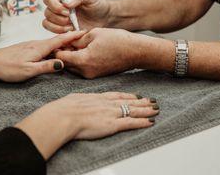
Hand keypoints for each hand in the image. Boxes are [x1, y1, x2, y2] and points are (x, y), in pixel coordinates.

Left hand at [0, 30, 85, 81]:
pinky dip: (52, 47)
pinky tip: (54, 52)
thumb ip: (46, 66)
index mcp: (39, 48)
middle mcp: (36, 44)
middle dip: (70, 39)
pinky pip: (44, 46)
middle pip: (57, 40)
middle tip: (83, 40)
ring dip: (61, 43)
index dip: (73, 36)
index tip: (84, 32)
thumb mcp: (29, 71)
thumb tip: (62, 63)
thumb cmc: (8, 68)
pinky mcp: (27, 48)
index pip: (60, 40)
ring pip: (50, 44)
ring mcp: (31, 45)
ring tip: (72, 46)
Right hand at [16, 92, 158, 159]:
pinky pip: (131, 123)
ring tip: (156, 109)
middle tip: (152, 101)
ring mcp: (111, 113)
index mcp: (97, 97)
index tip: (137, 96)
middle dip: (142, 102)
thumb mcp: (73, 99)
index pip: (117, 95)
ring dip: (146, 110)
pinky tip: (150, 122)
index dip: (129, 96)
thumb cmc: (63, 109)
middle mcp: (107, 104)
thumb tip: (76, 102)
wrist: (63, 116)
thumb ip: (79, 101)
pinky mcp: (112, 124)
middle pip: (129, 102)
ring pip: (134, 111)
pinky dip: (142, 122)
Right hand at [43, 0, 110, 32]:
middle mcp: (58, 6)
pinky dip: (60, 32)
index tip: (66, 10)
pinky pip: (51, 31)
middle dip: (59, 17)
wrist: (103, 19)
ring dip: (58, 26)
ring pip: (47, 22)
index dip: (54, 5)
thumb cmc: (97, 5)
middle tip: (71, 18)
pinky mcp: (60, 28)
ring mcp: (58, 18)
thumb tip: (66, 3)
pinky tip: (71, 30)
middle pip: (47, 12)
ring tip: (71, 25)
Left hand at [55, 28, 142, 78]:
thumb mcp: (94, 33)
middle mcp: (86, 71)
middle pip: (64, 64)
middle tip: (65, 42)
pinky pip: (81, 69)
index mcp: (83, 60)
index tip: (58, 40)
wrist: (135, 51)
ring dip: (70, 57)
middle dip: (62, 53)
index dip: (57, 47)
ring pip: (72, 67)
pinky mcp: (96, 75)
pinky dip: (79, 61)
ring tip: (74, 45)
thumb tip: (67, 42)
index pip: (60, 57)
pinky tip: (83, 51)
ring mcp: (91, 75)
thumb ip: (77, 39)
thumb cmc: (118, 40)